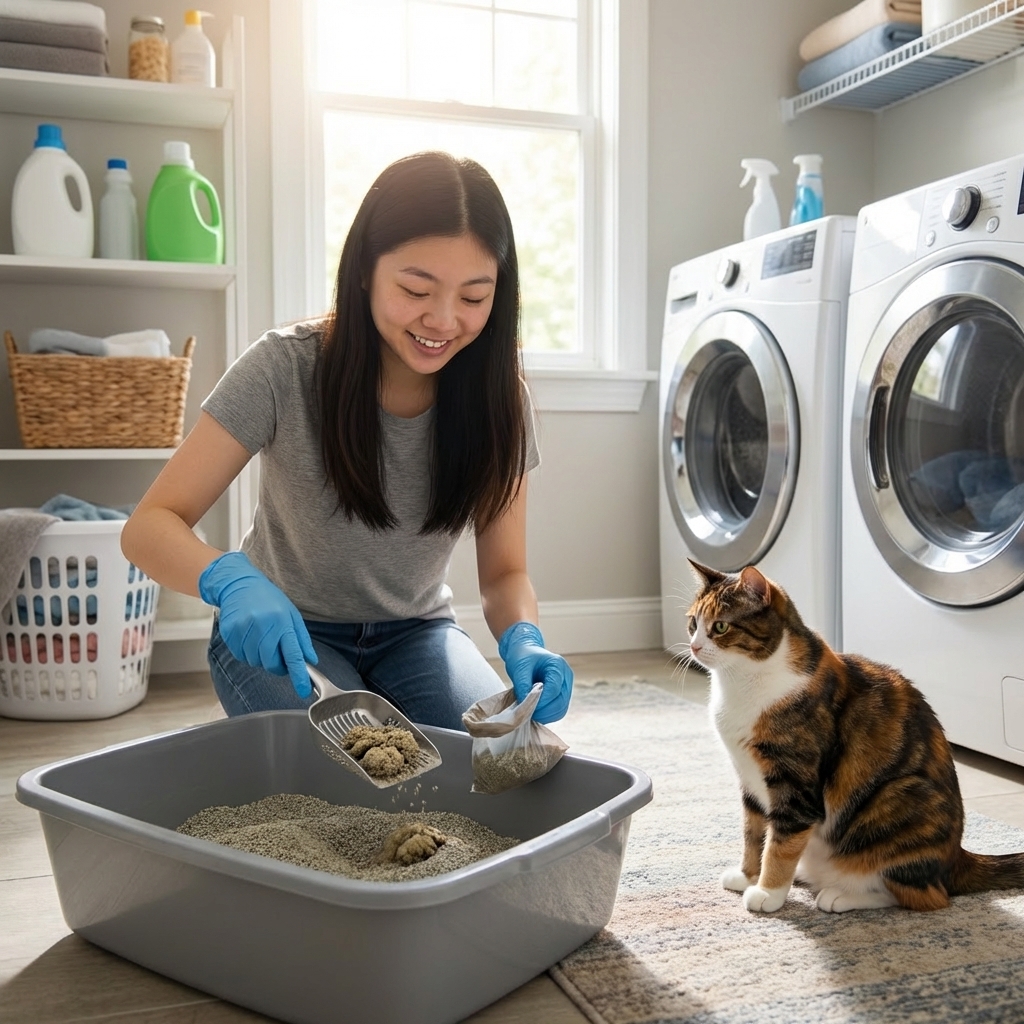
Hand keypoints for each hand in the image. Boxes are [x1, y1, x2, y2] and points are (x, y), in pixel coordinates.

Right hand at [198, 551, 316, 697]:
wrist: (239, 584)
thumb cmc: (269, 600)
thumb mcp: (291, 614)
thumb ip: (301, 640)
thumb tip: (311, 661)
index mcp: (283, 621)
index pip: (293, 654)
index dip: (299, 675)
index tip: (303, 690)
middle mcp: (263, 625)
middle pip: (271, 663)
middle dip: (276, 665)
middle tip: (277, 654)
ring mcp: (244, 629)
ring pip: (254, 662)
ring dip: (260, 657)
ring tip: (261, 637)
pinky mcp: (230, 632)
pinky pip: (240, 656)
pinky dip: (246, 652)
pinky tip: (248, 636)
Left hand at [498, 621, 572, 723]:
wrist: (526, 653)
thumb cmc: (523, 657)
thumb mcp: (519, 667)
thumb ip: (523, 685)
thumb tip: (526, 705)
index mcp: (558, 665)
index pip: (554, 689)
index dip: (541, 701)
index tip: (526, 706)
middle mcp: (566, 676)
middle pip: (561, 702)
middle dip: (543, 711)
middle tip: (527, 714)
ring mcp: (566, 687)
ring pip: (561, 709)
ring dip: (546, 715)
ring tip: (530, 713)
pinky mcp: (562, 695)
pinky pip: (558, 711)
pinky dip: (548, 716)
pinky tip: (535, 713)